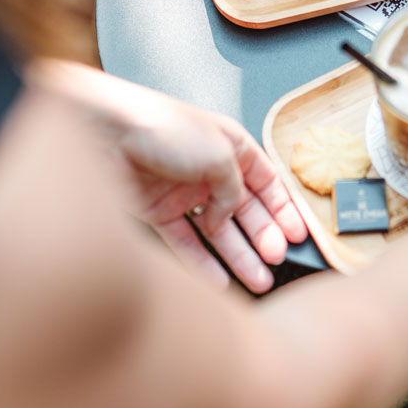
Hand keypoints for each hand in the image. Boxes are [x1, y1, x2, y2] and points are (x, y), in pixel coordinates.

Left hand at [27, 60, 306, 292]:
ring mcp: (184, 193)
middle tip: (278, 260)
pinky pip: (186, 243)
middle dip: (264, 236)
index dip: (283, 208)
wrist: (108, 134)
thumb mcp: (220, 152)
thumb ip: (235, 188)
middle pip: (245, 209)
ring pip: (219, 231)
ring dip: (239, 256)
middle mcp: (210, 169)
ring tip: (259, 280)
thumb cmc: (164, 127)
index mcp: (231, 145)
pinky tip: (220, 281)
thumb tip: (231, 215)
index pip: (266, 181)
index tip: (298, 234)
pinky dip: (203, 263)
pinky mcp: (158, 213)